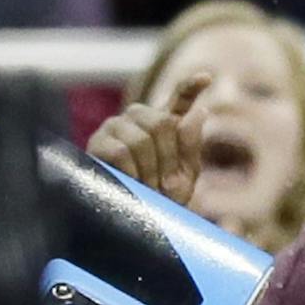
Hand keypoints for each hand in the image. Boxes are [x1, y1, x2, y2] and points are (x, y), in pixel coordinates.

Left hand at [0, 81, 59, 304]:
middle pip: (17, 167)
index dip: (43, 122)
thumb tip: (47, 170)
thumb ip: (41, 218)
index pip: (48, 166)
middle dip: (12, 118)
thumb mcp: (38, 260)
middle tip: (6, 71)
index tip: (39, 81)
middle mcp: (23, 244)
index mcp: (44, 236)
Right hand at [87, 72, 209, 206]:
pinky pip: (120, 152)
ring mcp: (116, 126)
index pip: (180, 99)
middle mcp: (138, 118)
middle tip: (166, 186)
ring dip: (149, 171)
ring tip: (147, 190)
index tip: (206, 78)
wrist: (128, 226)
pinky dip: (132, 173)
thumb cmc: (157, 202)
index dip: (191, 88)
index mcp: (163, 124)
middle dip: (168, 159)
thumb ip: (191, 146)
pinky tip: (131, 185)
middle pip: (161, 123)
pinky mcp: (97, 142)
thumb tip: (199, 112)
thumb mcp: (183, 177)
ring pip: (141, 139)